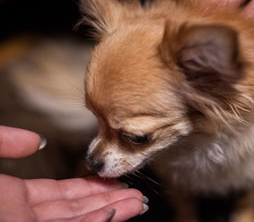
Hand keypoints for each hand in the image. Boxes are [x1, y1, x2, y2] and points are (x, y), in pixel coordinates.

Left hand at [0, 126, 146, 220]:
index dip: (89, 185)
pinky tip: (119, 210)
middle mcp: (27, 216)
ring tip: (139, 202)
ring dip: (113, 211)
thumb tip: (37, 141)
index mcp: (13, 198)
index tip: (112, 177)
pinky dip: (100, 221)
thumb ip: (6, 141)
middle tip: (136, 193)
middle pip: (77, 209)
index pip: (61, 192)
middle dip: (109, 199)